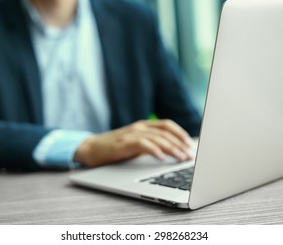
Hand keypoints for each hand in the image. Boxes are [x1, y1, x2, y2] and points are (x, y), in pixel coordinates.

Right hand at [74, 119, 193, 166]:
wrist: (91, 149)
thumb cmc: (115, 148)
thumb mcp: (136, 145)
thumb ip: (151, 144)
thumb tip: (172, 152)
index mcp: (143, 126)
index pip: (167, 125)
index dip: (180, 133)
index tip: (190, 144)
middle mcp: (139, 127)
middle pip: (165, 132)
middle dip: (180, 144)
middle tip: (189, 155)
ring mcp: (131, 134)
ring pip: (157, 138)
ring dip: (171, 148)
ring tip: (181, 157)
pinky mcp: (123, 143)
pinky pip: (143, 144)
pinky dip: (154, 150)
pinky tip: (162, 158)